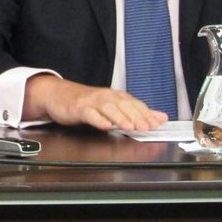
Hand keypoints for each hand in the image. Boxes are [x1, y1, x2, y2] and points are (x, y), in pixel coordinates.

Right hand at [23, 74, 168, 131]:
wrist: (60, 95)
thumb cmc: (89, 102)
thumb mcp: (114, 105)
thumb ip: (138, 112)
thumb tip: (161, 117)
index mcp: (117, 97)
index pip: (135, 104)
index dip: (147, 114)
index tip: (157, 124)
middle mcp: (106, 97)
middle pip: (124, 105)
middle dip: (136, 116)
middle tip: (146, 127)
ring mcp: (93, 102)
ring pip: (109, 108)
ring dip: (120, 117)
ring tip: (129, 127)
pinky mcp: (80, 108)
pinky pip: (90, 114)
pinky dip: (98, 119)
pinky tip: (105, 126)